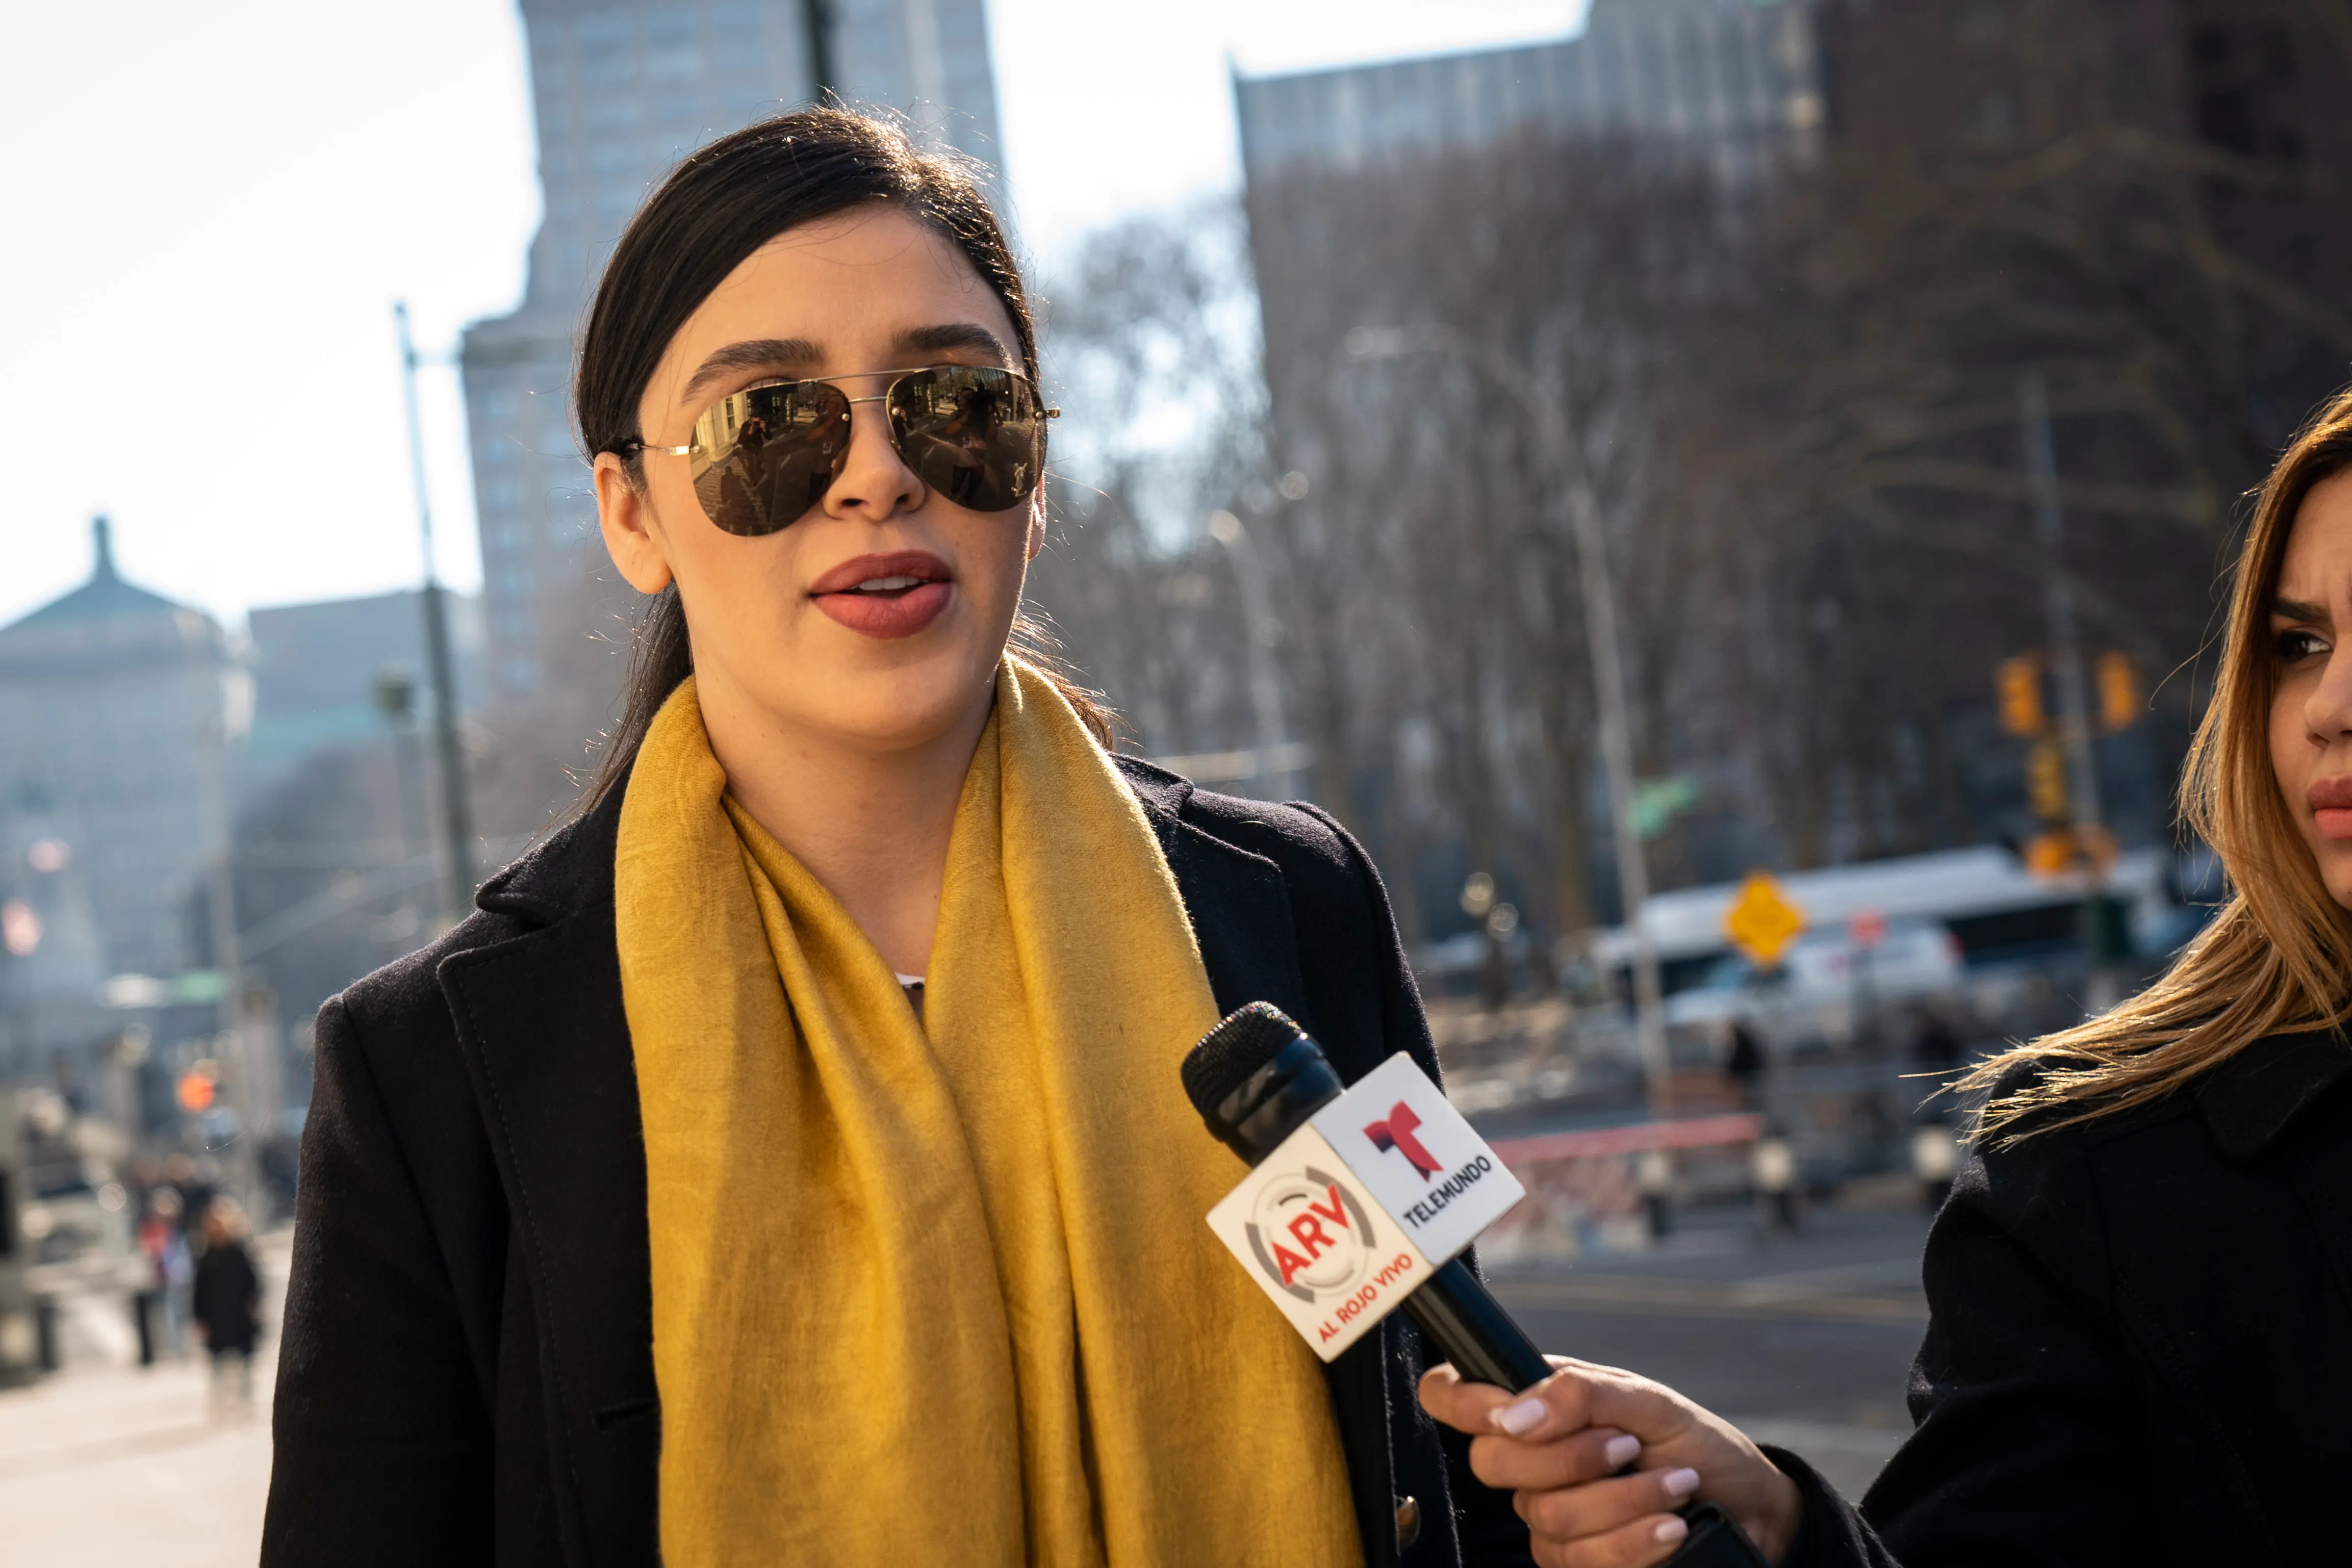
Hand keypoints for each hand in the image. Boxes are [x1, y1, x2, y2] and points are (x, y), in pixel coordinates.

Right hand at [1420, 1356, 1803, 1567]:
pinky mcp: (1575, 1563)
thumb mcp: (1649, 1401)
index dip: (1463, 1403)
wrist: (1749, 1508)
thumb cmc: (1697, 1444)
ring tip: (1676, 1485)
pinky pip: (1582, 1559)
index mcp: (1538, 1404)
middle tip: (1628, 1445)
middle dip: (1569, 1456)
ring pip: (1546, 1516)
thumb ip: (1581, 1393)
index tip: (1512, 1415)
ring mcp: (1547, 1515)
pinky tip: (1672, 1525)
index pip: (1451, 1394)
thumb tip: (1514, 1415)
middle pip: (1489, 1463)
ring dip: (1623, 1500)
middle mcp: (1531, 1460)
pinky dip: (1636, 1539)